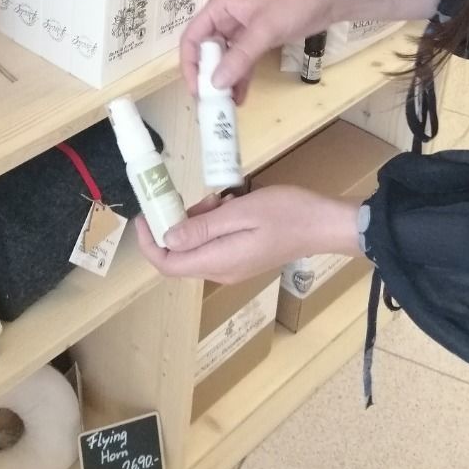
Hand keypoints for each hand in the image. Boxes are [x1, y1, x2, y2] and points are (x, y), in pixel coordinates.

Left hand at [135, 185, 359, 285]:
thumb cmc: (286, 213)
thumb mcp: (241, 212)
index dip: (148, 244)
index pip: (168, 264)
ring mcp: (233, 267)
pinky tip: (228, 204)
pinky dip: (212, 223)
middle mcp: (221, 271)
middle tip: (192, 198)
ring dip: (197, 220)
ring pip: (197, 246)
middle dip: (176, 225)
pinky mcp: (243, 258)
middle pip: (180, 256)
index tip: (143, 216)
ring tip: (218, 199)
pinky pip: (213, 243)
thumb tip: (167, 239)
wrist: (325, 225)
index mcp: (218, 262)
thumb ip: (202, 227)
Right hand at [180, 0, 338, 101]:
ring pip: (225, 58)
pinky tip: (241, 97)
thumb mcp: (265, 30)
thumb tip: (216, 83)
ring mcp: (242, 28)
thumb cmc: (294, 3)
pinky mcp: (258, 38)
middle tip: (212, 102)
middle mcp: (226, 17)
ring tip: (226, 105)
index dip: (190, 64)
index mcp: (220, 7)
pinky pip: (242, 61)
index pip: (192, 38)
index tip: (197, 89)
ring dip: (224, 80)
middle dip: (208, 75)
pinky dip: (240, 77)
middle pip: (206, 50)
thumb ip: (240, 57)